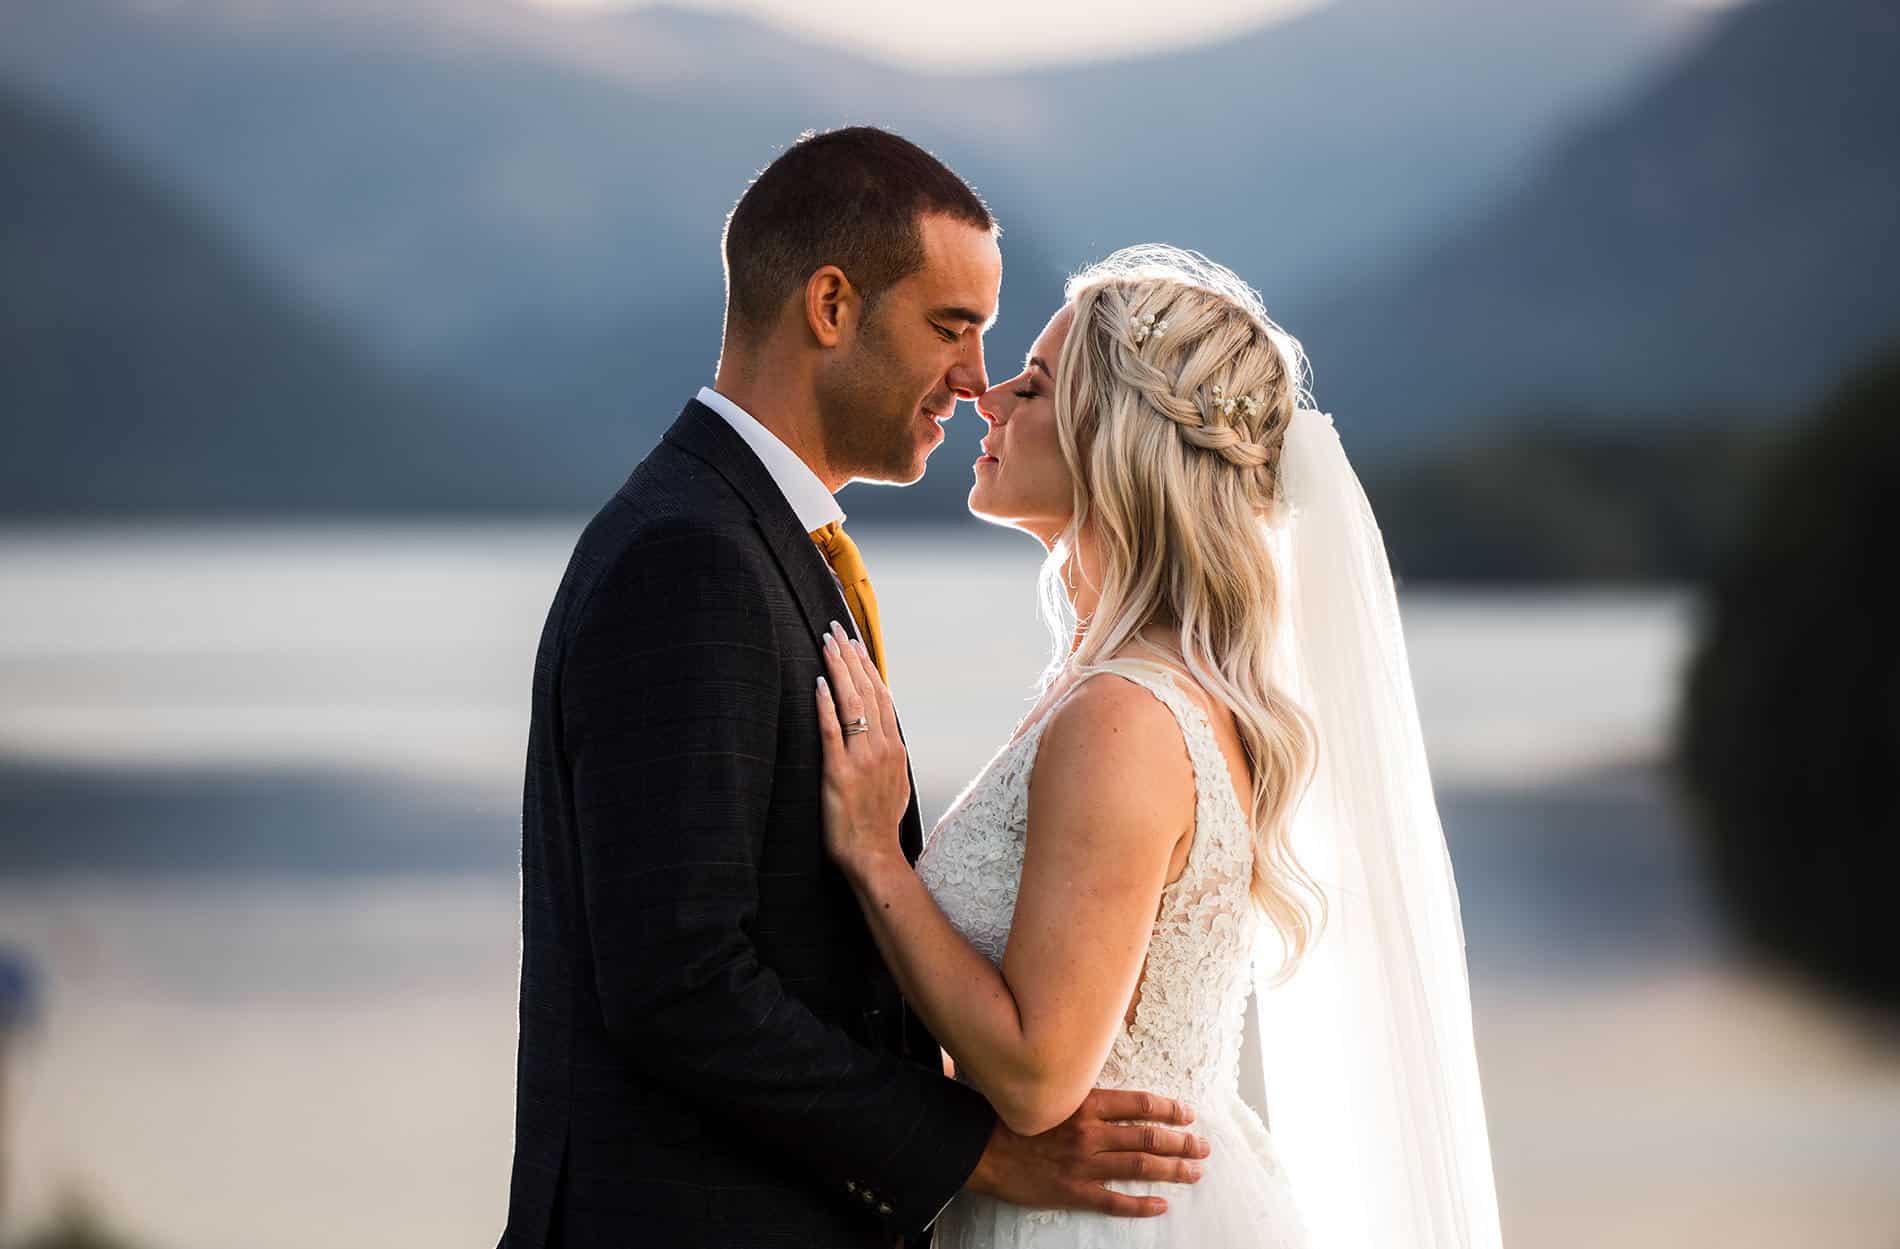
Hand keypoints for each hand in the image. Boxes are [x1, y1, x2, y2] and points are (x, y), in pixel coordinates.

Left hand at [814, 620, 909, 878]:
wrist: (874, 856)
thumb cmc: (879, 825)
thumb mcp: (894, 784)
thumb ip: (889, 756)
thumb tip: (883, 736)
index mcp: (895, 748)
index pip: (882, 695)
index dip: (867, 666)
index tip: (855, 643)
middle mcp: (882, 747)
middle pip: (867, 691)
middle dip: (850, 657)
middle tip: (835, 629)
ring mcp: (862, 759)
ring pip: (852, 704)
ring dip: (839, 670)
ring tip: (826, 643)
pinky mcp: (839, 773)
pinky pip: (832, 731)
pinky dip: (826, 705)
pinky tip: (819, 683)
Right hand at [963, 1088, 1209, 1216]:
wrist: (983, 1149)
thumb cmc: (1017, 1119)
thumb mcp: (1053, 1096)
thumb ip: (1084, 1096)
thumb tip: (1116, 1096)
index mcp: (1085, 1104)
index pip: (1139, 1103)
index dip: (1168, 1108)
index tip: (1188, 1114)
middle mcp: (1090, 1133)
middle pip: (1147, 1136)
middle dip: (1181, 1142)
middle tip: (1203, 1147)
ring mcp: (1083, 1164)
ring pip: (1138, 1166)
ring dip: (1172, 1169)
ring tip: (1195, 1172)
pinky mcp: (1073, 1191)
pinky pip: (1114, 1200)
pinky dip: (1141, 1204)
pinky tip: (1161, 1205)